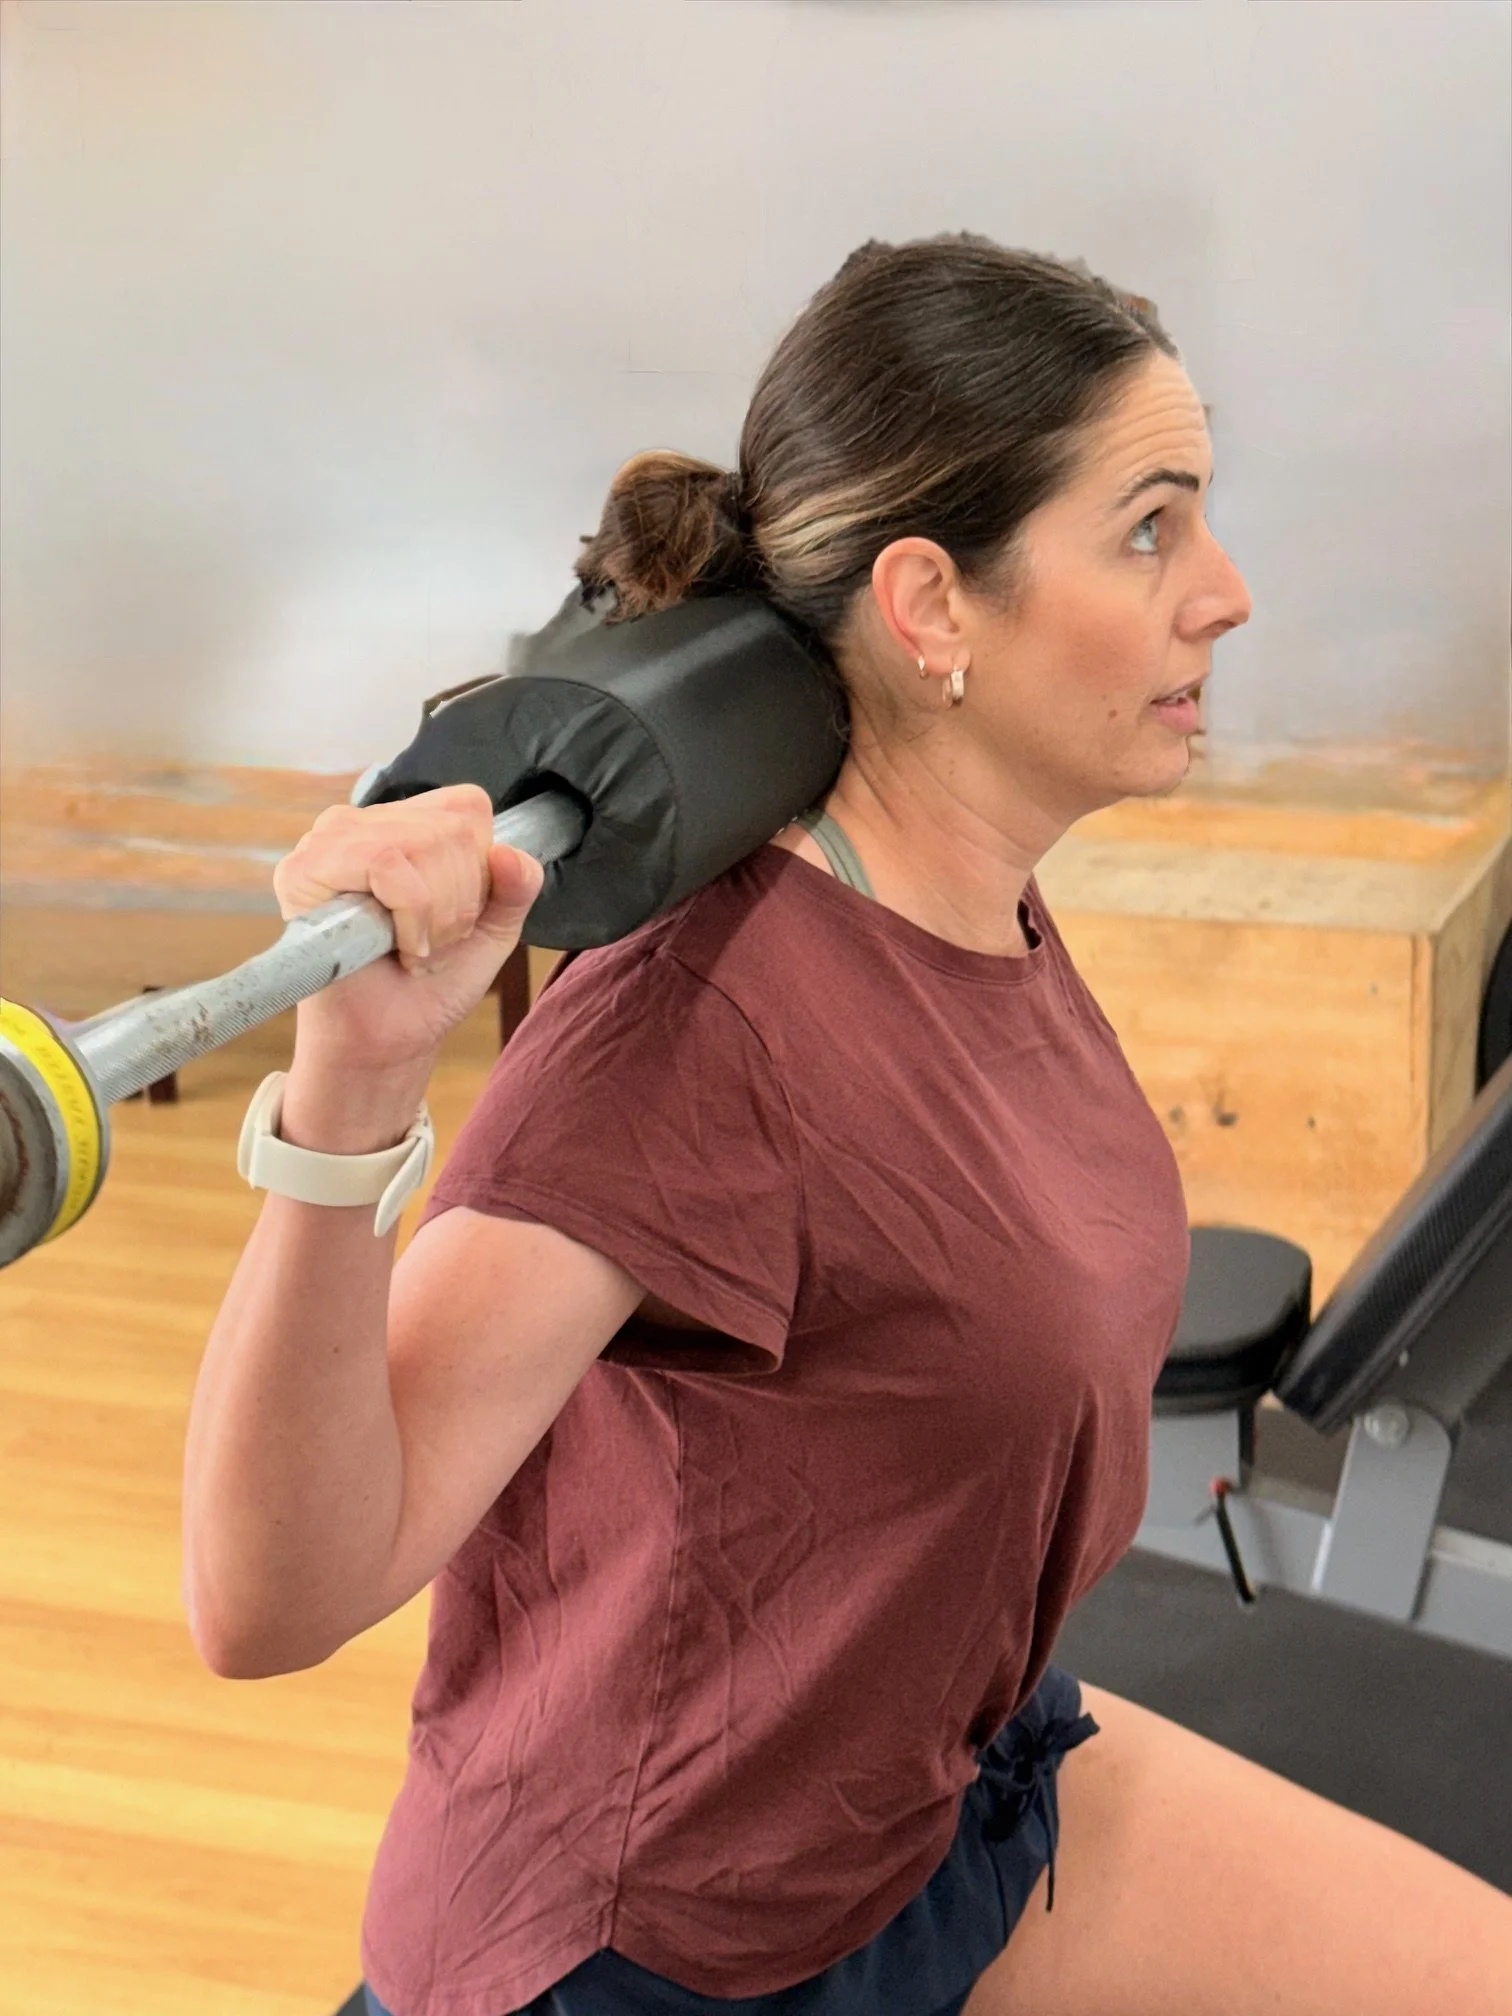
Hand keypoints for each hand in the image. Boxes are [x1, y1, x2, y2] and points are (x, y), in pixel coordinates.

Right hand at [272, 784, 544, 1071]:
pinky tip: (397, 948)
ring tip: (413, 947)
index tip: (456, 918)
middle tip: (432, 943)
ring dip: (436, 915)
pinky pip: (386, 864)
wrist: (389, 1040)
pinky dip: (411, 916)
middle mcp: (362, 822)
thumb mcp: (493, 930)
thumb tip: (510, 853)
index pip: (467, 808)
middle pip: (452, 829)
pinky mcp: (303, 870)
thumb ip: (517, 887)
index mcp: (403, 823)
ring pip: (422, 844)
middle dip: (460, 902)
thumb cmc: (432, 984)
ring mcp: (327, 841)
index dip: (479, 869)